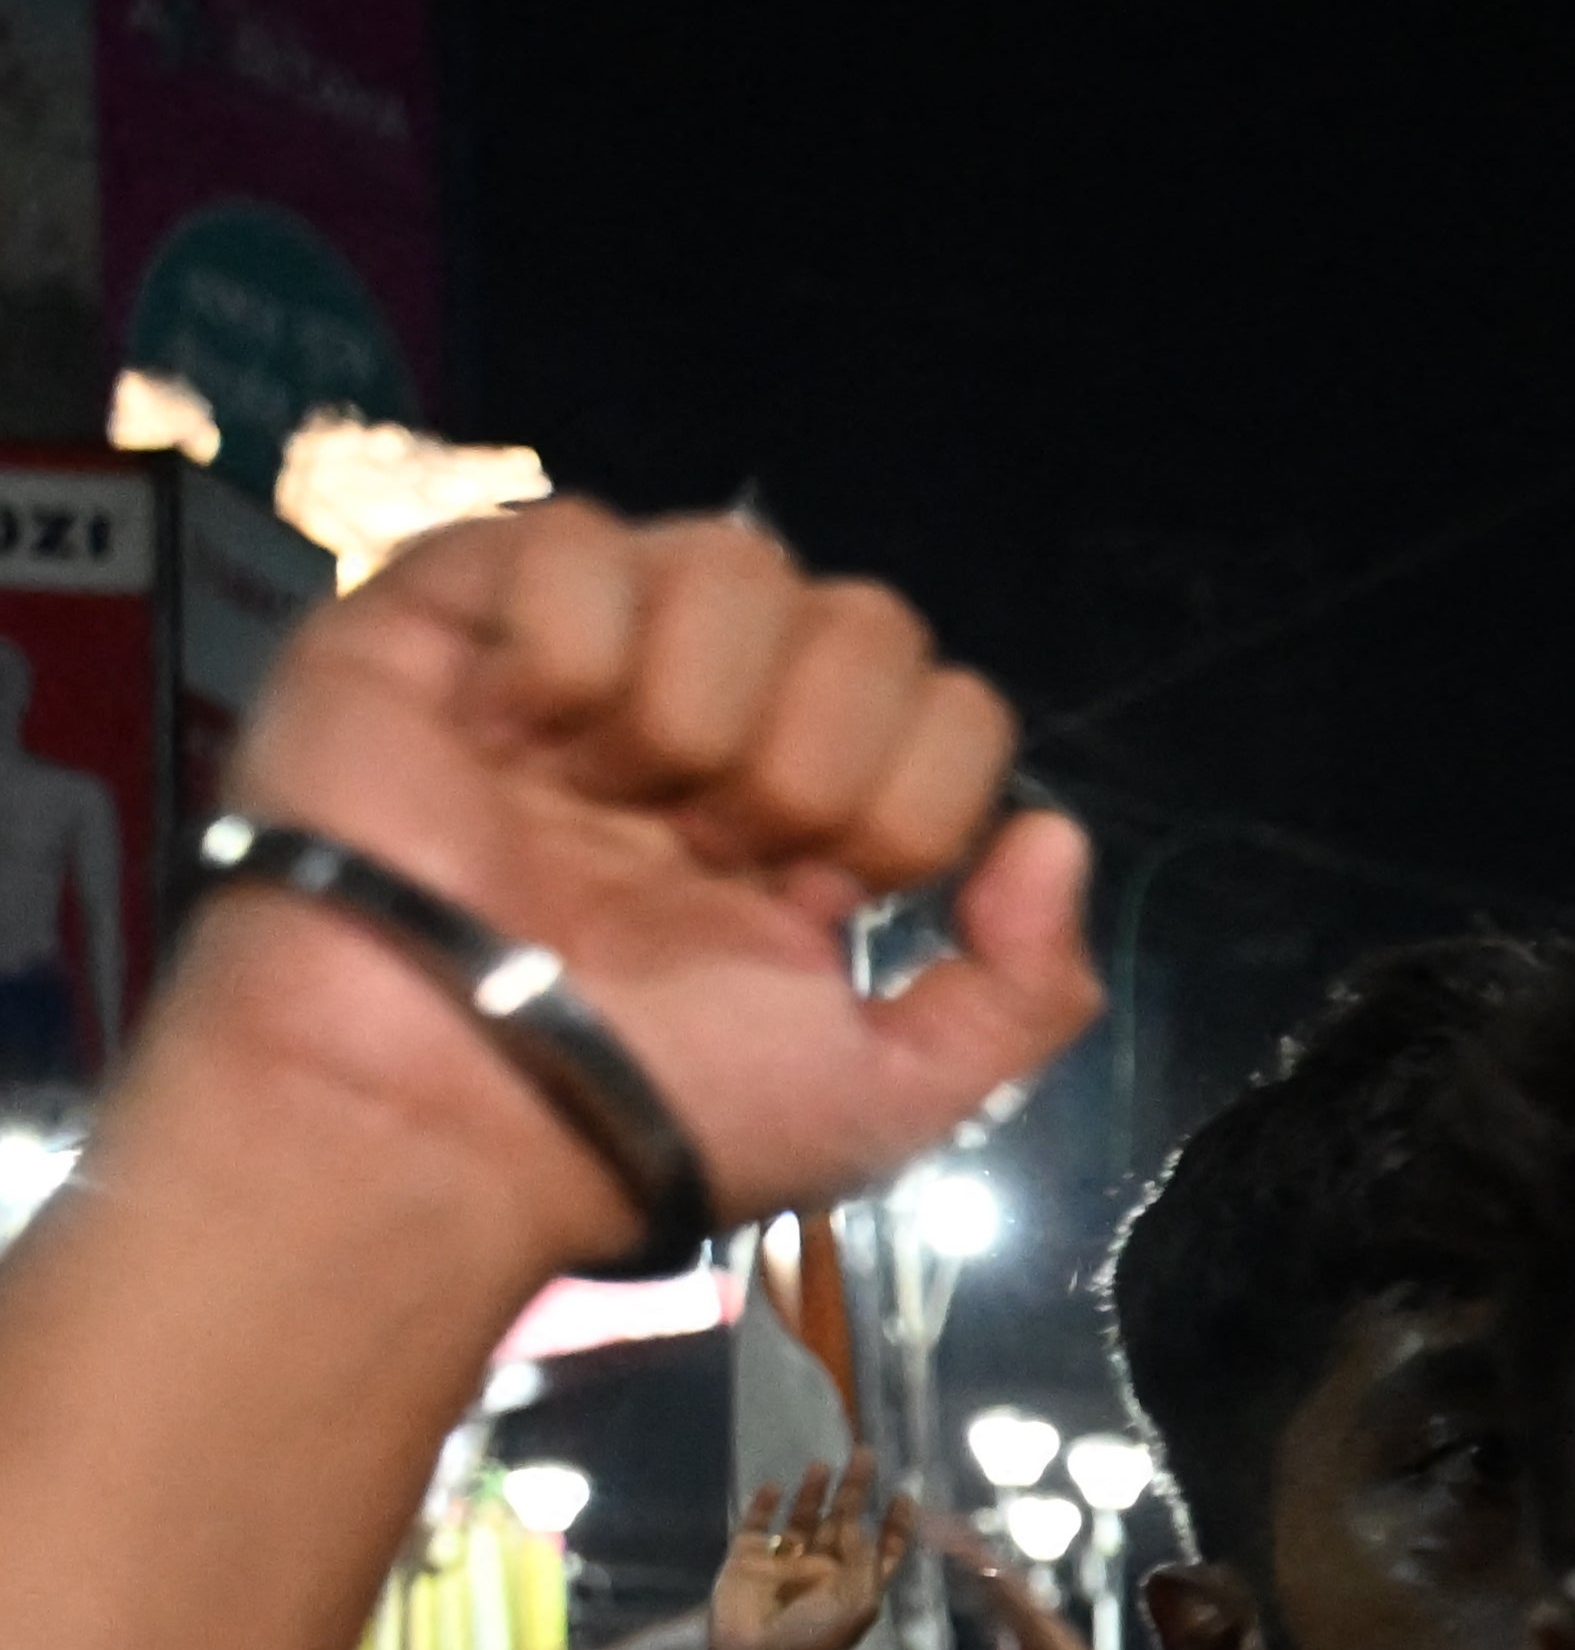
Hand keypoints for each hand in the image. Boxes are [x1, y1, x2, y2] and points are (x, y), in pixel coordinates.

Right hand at [201, 508, 1094, 1258]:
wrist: (459, 1117)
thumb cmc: (656, 1112)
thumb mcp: (892, 1093)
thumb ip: (1023, 988)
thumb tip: (1053, 836)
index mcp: (812, 813)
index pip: (955, 703)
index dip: (909, 803)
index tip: (808, 900)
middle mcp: (712, 718)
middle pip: (869, 616)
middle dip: (813, 761)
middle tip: (706, 855)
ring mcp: (587, 658)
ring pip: (735, 557)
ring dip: (692, 708)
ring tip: (603, 806)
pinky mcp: (446, 614)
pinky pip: (568, 532)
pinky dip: (562, 649)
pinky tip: (507, 742)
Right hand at [707, 1466, 910, 1649]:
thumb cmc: (814, 1641)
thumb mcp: (856, 1605)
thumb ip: (864, 1562)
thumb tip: (862, 1524)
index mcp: (852, 1584)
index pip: (879, 1547)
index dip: (894, 1523)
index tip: (905, 1492)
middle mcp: (821, 1570)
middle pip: (842, 1521)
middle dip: (854, 1490)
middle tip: (864, 1453)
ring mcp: (783, 1565)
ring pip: (802, 1520)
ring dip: (812, 1493)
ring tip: (823, 1464)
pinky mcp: (746, 1562)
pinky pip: (756, 1528)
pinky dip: (763, 1507)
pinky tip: (773, 1486)